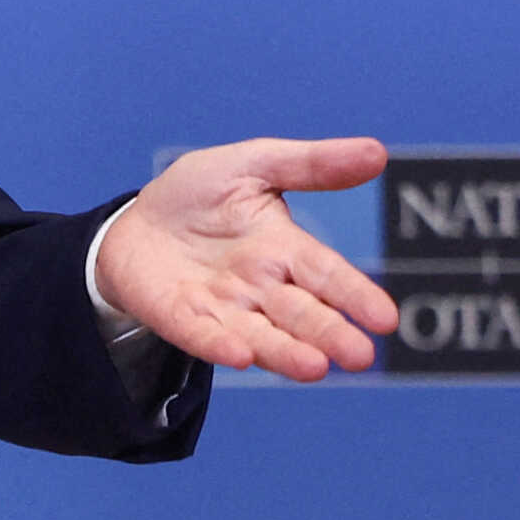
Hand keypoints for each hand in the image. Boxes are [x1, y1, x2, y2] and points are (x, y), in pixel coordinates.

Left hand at [96, 136, 397, 381]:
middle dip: (329, 333)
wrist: (134, 221)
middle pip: (301, 314)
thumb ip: (310, 164)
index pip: (326, 274)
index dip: (355, 295)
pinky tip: (239, 356)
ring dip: (286, 352)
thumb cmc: (200, 195)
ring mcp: (222, 307)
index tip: (385, 319)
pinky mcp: (181, 319)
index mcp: (284, 249)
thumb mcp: (251, 165)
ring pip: (261, 335)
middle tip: (359, 356)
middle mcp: (261, 287)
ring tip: (314, 367)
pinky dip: (219, 346)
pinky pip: (201, 335)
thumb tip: (377, 152)